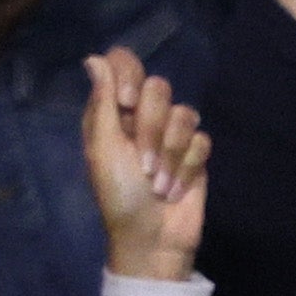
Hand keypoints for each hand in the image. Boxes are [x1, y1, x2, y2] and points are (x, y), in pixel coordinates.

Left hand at [87, 50, 209, 286]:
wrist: (152, 238)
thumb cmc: (119, 196)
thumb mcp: (103, 149)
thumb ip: (102, 102)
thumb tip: (94, 57)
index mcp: (112, 111)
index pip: (123, 63)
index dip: (129, 77)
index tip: (126, 105)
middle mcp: (142, 116)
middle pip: (158, 87)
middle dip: (152, 128)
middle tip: (142, 163)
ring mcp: (171, 134)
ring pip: (184, 113)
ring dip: (170, 154)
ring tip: (159, 183)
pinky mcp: (195, 153)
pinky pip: (201, 140)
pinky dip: (187, 167)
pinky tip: (176, 188)